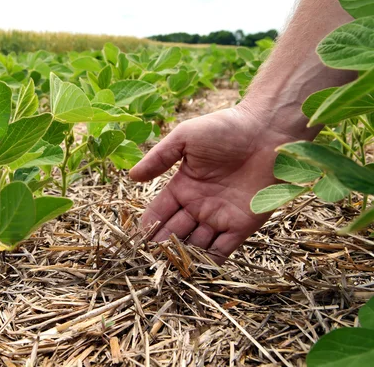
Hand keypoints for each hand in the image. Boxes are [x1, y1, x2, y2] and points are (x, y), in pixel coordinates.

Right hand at [129, 105, 301, 263]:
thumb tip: (132, 176)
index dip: (148, 226)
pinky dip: (210, 263)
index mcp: (183, 187)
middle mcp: (198, 206)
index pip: (159, 212)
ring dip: (183, 258)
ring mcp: (220, 217)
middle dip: (163, 247)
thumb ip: (159, 158)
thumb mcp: (185, 138)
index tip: (136, 241)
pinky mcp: (242, 226)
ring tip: (169, 271)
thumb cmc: (225, 128)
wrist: (268, 131)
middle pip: (175, 232)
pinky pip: (223, 250)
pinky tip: (195, 273)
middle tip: (150, 263)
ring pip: (196, 245)